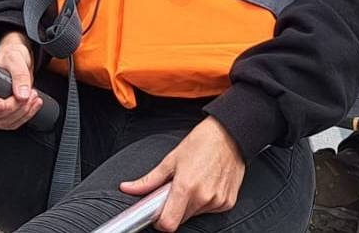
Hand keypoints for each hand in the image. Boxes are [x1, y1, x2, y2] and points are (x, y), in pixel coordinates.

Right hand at [0, 32, 42, 130]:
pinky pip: (11, 124)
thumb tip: (22, 95)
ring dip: (21, 113)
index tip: (3, 103)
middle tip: (27, 94)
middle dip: (12, 108)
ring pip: (2, 123)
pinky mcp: (2, 114)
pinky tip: (33, 104)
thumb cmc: (10, 55)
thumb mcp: (15, 58)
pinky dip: (25, 116)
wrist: (18, 59)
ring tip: (33, 95)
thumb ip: (19, 74)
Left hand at [119, 117, 246, 231]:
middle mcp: (203, 197)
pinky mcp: (228, 202)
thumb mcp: (171, 159)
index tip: (158, 214)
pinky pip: (210, 210)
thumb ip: (149, 180)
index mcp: (186, 187)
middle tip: (176, 190)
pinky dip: (205, 202)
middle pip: (181, 219)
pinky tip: (206, 184)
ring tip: (193, 183)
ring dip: (190, 204)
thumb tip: (128, 188)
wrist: (231, 134)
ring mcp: (217, 201)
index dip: (160, 222)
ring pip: (195, 214)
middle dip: (174, 209)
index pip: (169, 224)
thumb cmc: (202, 142)